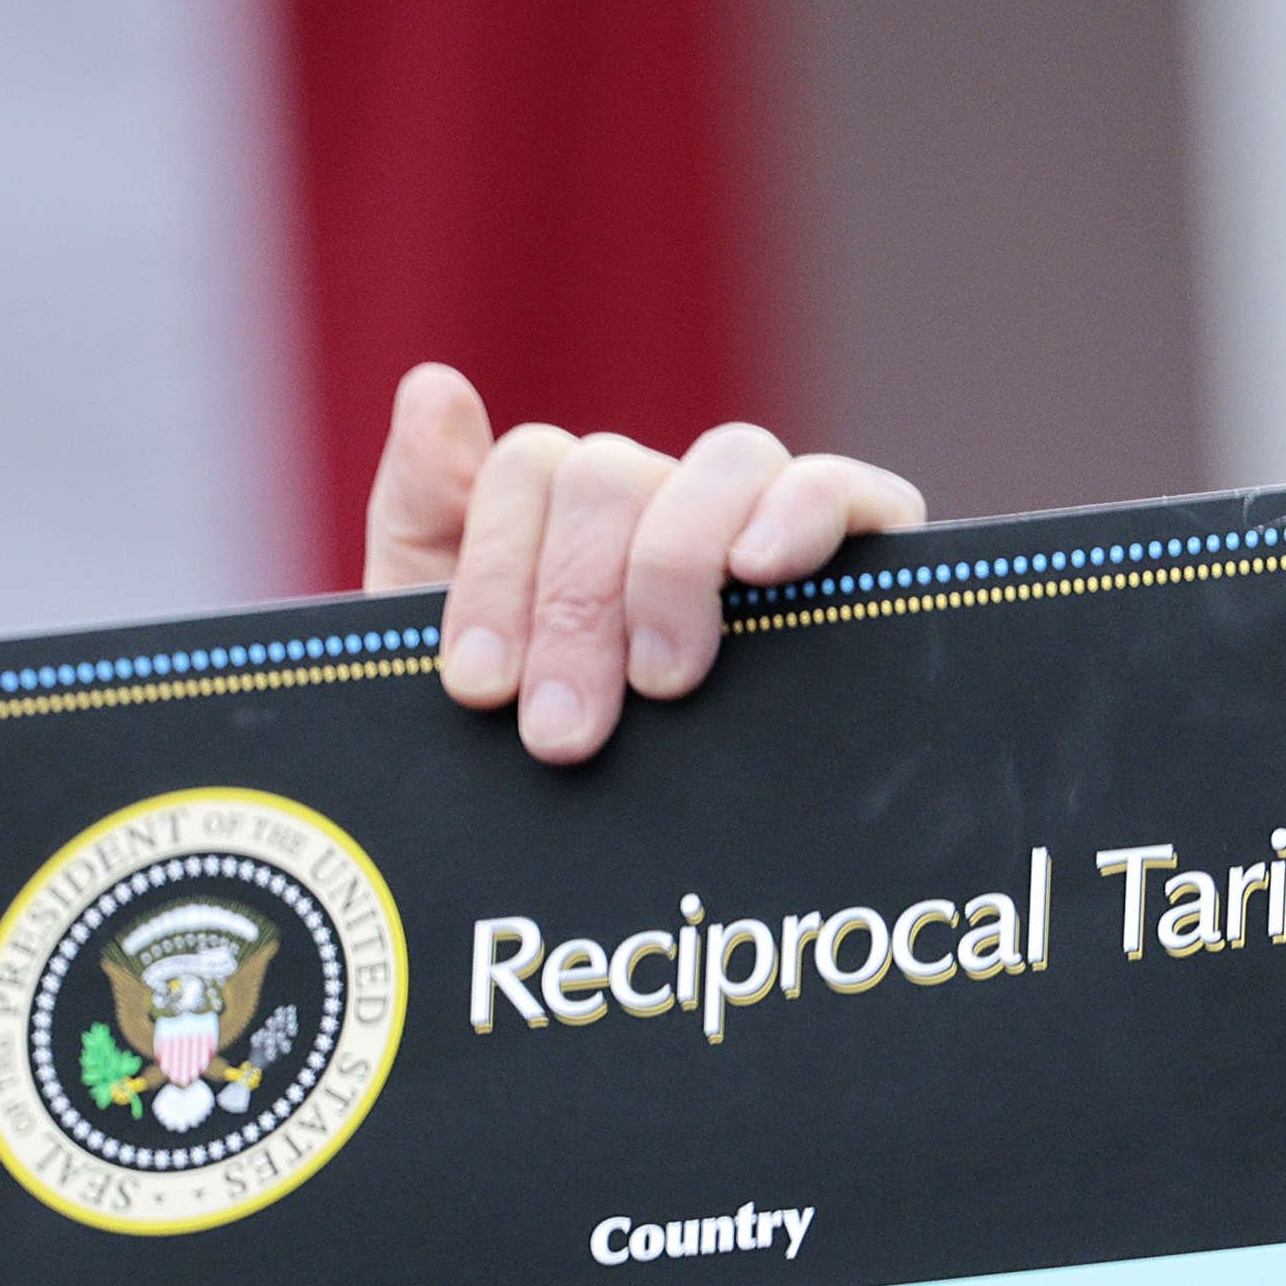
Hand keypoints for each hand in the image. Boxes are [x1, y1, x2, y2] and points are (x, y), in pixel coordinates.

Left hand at [363, 363, 921, 765]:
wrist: (624, 899)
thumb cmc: (537, 771)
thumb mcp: (449, 663)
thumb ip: (425, 521)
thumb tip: (432, 386)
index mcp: (567, 527)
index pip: (530, 471)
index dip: (495, 573)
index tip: (480, 687)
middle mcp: (664, 510)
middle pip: (613, 476)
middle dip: (574, 606)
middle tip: (564, 732)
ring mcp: (760, 528)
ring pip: (726, 461)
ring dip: (674, 566)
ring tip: (660, 680)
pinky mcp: (860, 561)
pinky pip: (842, 489)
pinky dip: (802, 509)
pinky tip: (758, 569)